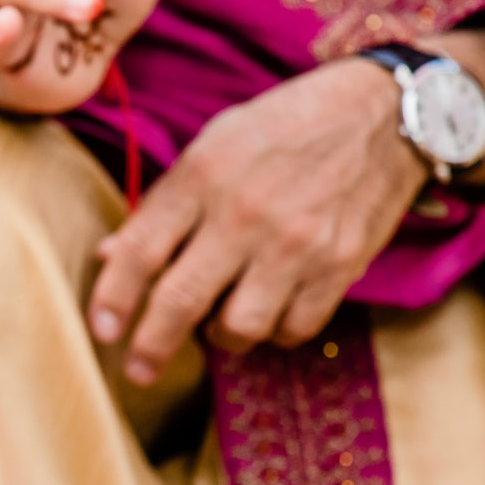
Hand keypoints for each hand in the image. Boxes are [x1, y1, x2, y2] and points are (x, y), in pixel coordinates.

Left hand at [86, 58, 423, 383]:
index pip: (141, 250)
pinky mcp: (339, 266)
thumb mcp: (213, 145)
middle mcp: (246, 213)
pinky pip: (294, 329)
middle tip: (138, 370)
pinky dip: (275, 332)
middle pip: (181, 300)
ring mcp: (295, 243)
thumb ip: (163, 205)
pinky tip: (270, 311)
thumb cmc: (284, 128)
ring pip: (240, 327)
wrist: (382, 114)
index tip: (101, 330)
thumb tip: (108, 257)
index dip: (113, 297)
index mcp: (204, 176)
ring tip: (220, 321)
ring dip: (221, 337)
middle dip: (151, 346)